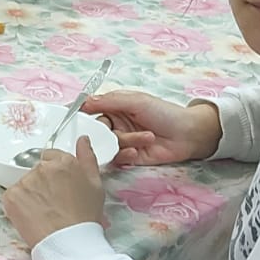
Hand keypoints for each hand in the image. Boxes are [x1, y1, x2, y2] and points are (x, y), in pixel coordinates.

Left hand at [3, 136, 105, 249]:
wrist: (69, 243)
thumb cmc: (86, 216)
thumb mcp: (96, 185)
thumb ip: (88, 158)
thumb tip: (82, 139)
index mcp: (63, 162)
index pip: (51, 157)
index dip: (55, 174)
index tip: (59, 187)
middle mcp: (41, 168)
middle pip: (37, 170)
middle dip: (43, 183)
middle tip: (53, 203)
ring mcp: (24, 182)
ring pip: (25, 184)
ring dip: (31, 194)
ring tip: (44, 212)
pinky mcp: (11, 197)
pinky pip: (12, 196)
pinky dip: (19, 205)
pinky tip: (32, 216)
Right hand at [81, 89, 220, 167]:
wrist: (187, 134)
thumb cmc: (164, 112)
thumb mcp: (135, 101)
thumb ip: (109, 101)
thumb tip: (83, 102)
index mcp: (115, 108)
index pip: (92, 112)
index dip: (82, 116)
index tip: (71, 120)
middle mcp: (116, 125)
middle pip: (97, 131)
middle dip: (102, 134)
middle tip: (111, 133)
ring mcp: (123, 141)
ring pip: (109, 145)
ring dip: (125, 142)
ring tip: (145, 138)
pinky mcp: (130, 157)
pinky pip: (118, 158)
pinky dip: (124, 155)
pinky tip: (136, 152)